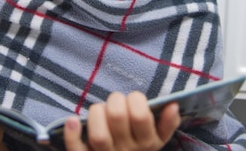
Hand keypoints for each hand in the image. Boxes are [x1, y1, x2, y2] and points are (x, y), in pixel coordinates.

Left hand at [63, 91, 180, 150]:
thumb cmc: (139, 149)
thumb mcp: (158, 140)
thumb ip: (167, 124)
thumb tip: (173, 105)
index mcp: (146, 143)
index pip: (140, 116)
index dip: (135, 99)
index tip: (133, 99)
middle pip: (117, 118)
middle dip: (115, 101)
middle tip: (115, 102)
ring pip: (99, 135)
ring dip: (96, 114)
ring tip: (99, 110)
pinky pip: (77, 149)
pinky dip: (72, 134)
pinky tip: (72, 120)